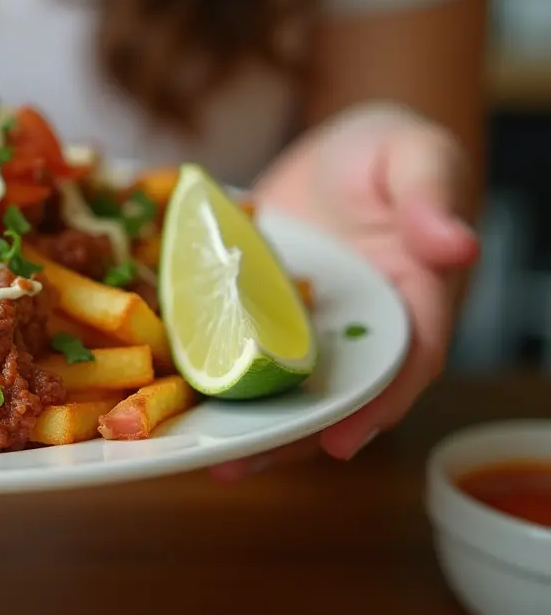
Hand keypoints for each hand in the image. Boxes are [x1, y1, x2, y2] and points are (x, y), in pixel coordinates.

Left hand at [210, 101, 480, 479]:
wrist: (336, 149)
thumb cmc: (388, 153)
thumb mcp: (417, 158)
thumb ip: (432, 199)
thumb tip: (457, 243)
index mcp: (412, 303)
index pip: (404, 365)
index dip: (375, 406)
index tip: (342, 442)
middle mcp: (357, 333)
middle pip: (330, 397)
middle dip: (285, 437)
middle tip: (232, 465)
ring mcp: (303, 332)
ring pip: (275, 386)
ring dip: (235, 421)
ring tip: (186, 452)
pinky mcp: (258, 319)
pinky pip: (232, 348)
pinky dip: (201, 371)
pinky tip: (157, 394)